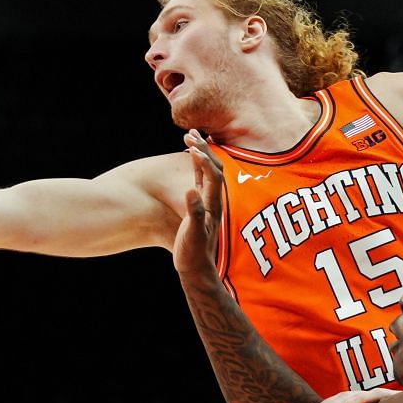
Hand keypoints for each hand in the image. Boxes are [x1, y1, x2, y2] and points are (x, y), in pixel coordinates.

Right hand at [171, 131, 225, 273]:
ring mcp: (208, 202)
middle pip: (214, 168)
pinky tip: (190, 155)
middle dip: (203, 149)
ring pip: (207, 171)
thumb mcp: (193, 236)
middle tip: (190, 132)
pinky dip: (196, 163)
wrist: (197, 269)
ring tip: (189, 136)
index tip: (192, 147)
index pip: (213, 176)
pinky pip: (201, 178)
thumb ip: (194, 213)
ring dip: (200, 152)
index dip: (204, 161)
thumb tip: (190, 191)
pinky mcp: (201, 205)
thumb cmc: (193, 255)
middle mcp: (213, 201)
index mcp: (213, 206)